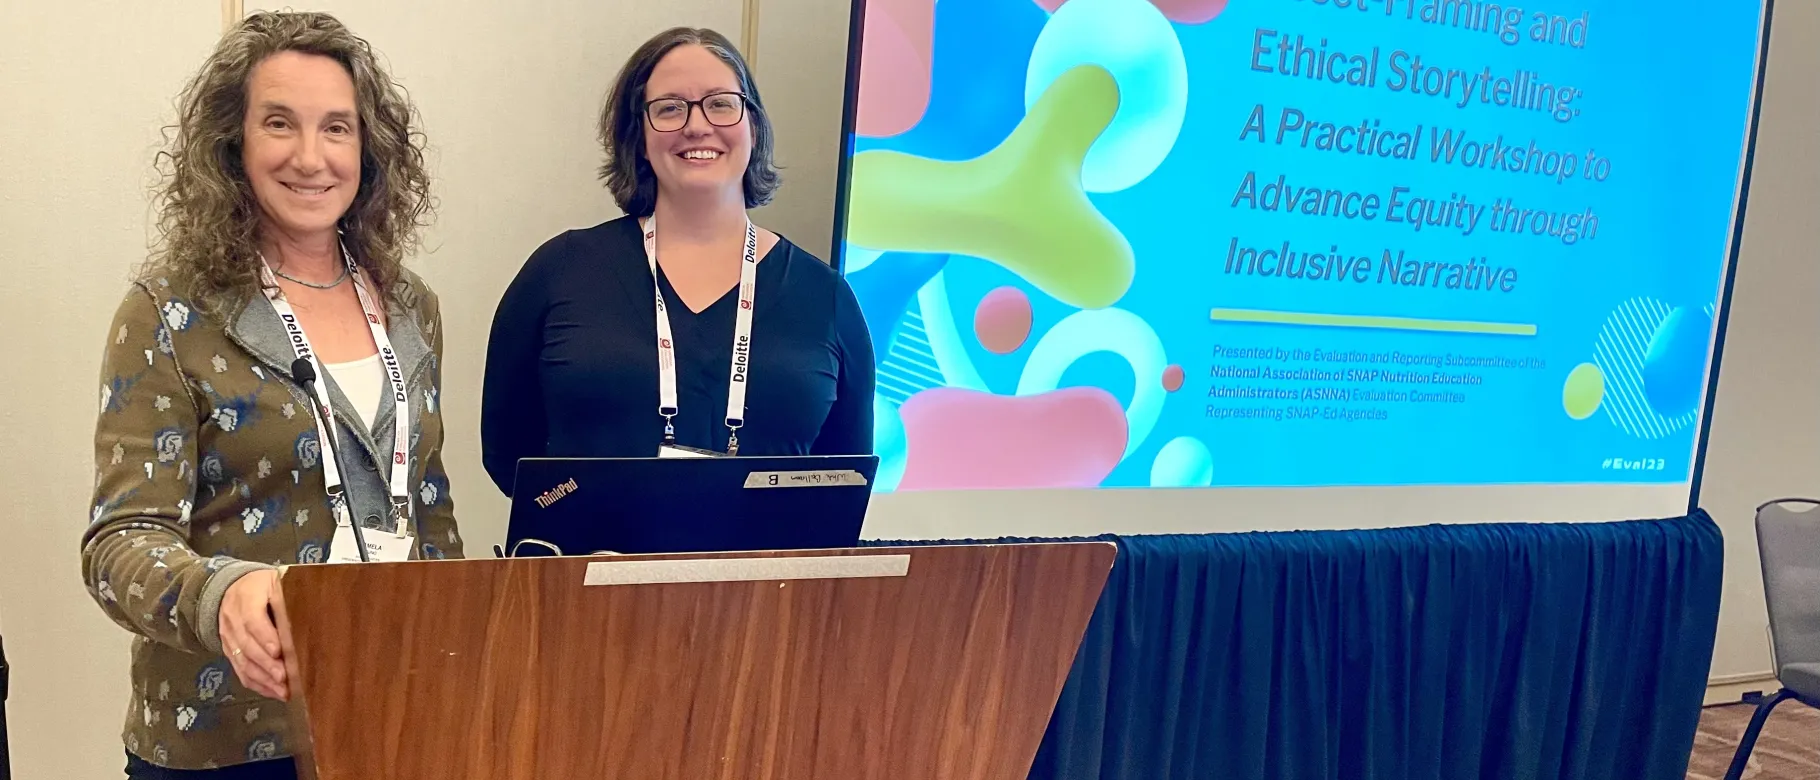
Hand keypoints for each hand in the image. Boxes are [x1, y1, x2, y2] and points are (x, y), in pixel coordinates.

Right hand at [219, 569, 287, 699]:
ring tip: (282, 690)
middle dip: (266, 664)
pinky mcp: (230, 652)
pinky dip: (257, 684)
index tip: (278, 651)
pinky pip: (240, 671)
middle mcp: (233, 621)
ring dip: (263, 679)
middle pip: (247, 646)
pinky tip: (273, 692)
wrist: (232, 589)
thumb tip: (312, 615)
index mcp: (246, 599)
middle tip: (283, 677)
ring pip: (243, 662)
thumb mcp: (275, 582)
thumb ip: (287, 597)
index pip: (253, 621)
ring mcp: (229, 638)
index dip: (265, 637)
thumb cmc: (262, 587)